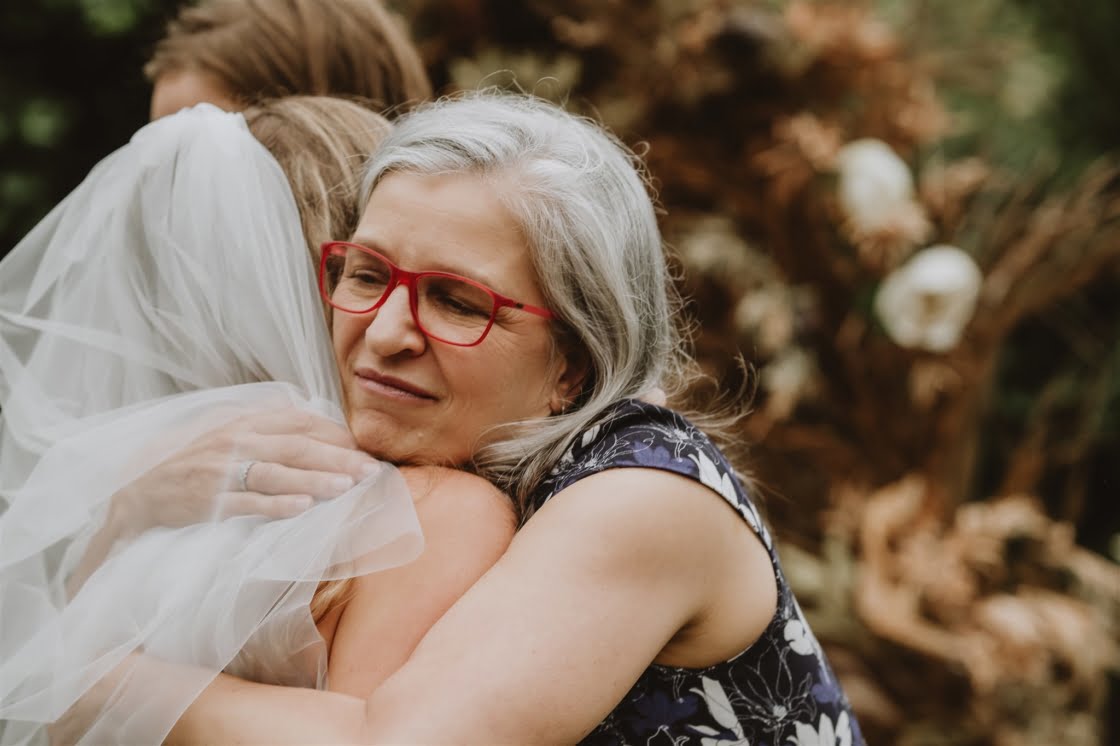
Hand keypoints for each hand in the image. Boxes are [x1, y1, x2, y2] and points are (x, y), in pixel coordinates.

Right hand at [114, 408, 379, 530]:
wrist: (140, 491)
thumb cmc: (195, 463)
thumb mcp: (228, 433)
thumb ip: (265, 427)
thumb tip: (308, 421)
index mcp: (244, 423)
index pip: (298, 422)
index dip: (333, 434)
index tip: (363, 448)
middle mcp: (235, 442)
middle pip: (294, 447)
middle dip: (335, 457)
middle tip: (369, 470)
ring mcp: (221, 472)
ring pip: (275, 473)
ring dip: (313, 479)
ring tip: (346, 485)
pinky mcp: (209, 502)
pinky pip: (247, 502)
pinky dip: (276, 504)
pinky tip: (303, 506)